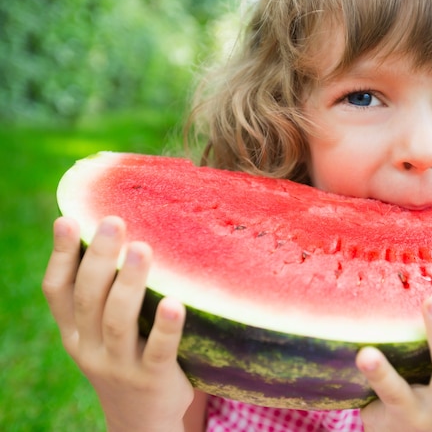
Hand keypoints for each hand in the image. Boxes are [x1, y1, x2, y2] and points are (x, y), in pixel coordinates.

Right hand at [42, 216, 194, 431]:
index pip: (57, 291)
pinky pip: (158, 351)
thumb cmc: (125, 358)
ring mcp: (119, 366)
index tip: (69, 219)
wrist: (140, 422)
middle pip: (88, 298)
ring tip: (142, 248)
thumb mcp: (101, 333)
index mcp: (74, 332)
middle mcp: (89, 348)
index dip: (61, 255)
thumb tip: (118, 238)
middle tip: (114, 221)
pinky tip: (174, 303)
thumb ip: (102, 295)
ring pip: (118, 321)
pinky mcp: (152, 380)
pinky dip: (166, 327)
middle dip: (99, 258)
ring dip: (128, 283)